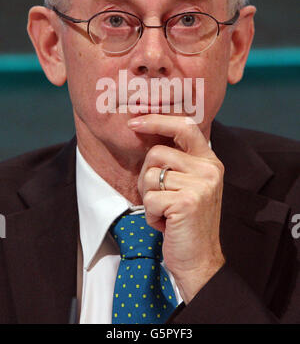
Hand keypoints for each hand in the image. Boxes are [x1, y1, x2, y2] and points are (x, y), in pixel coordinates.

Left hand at [128, 114, 224, 303]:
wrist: (199, 260)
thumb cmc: (186, 221)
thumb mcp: (189, 184)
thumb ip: (178, 161)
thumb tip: (146, 132)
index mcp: (209, 161)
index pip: (185, 126)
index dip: (157, 120)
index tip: (134, 122)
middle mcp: (209, 169)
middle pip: (157, 152)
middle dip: (146, 176)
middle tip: (157, 197)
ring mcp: (201, 185)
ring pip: (150, 176)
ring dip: (149, 198)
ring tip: (165, 211)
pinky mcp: (188, 202)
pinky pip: (150, 198)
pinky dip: (151, 214)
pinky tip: (165, 223)